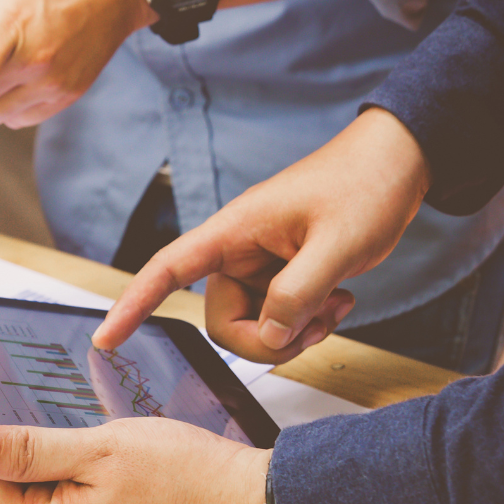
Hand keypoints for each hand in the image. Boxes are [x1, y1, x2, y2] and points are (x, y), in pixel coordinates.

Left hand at [0, 419, 272, 503]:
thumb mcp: (96, 448)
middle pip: (6, 496)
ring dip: (29, 460)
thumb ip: (26, 449)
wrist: (250, 500)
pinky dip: (59, 472)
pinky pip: (67, 501)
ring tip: (26, 416)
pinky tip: (67, 443)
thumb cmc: (186, 474)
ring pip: (38, 496)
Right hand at [95, 109, 430, 362]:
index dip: (134, 304)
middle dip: (267, 339)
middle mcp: (239, 250)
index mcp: (235, 231)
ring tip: (336, 305)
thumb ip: (297, 294)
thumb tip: (270, 336)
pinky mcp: (284, 275)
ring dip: (295, 331)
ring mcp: (262, 265)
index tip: (106, 339)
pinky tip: (340, 299)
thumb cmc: (363, 185)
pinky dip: (308, 322)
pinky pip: (279, 318)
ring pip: (254, 326)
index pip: (167, 269)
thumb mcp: (337, 244)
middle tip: (316, 325)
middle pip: (222, 320)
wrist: (397, 164)